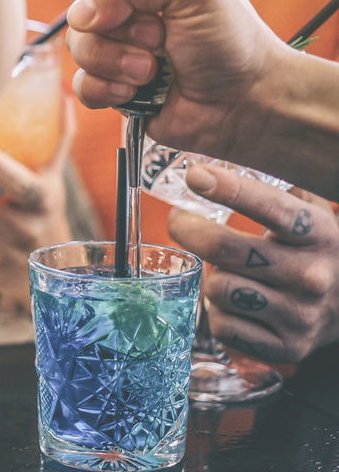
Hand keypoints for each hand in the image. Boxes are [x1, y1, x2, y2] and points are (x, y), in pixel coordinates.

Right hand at [65, 0, 289, 160]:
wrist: (245, 104)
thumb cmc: (231, 40)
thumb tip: (80, 14)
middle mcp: (127, 4)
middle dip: (112, 22)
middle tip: (156, 34)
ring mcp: (116, 45)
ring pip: (76, 44)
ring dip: (114, 59)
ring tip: (151, 69)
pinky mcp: (111, 83)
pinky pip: (80, 82)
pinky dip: (105, 88)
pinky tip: (136, 92)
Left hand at [169, 165, 338, 362]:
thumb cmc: (317, 251)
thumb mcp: (314, 214)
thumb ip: (279, 186)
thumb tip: (220, 153)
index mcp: (320, 234)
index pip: (273, 208)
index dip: (231, 190)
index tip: (196, 175)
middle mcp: (311, 275)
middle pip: (225, 250)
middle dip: (189, 230)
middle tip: (180, 221)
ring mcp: (300, 315)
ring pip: (218, 288)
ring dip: (213, 277)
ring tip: (230, 271)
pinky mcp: (286, 346)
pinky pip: (223, 325)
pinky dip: (219, 313)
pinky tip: (238, 303)